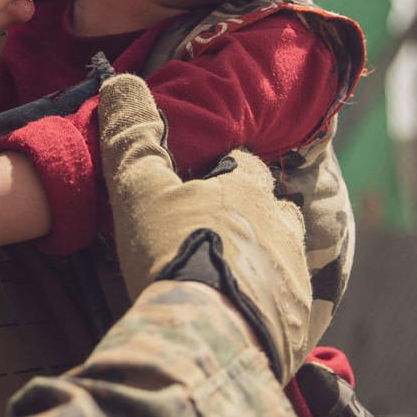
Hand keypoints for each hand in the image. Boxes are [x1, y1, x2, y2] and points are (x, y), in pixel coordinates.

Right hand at [97, 73, 311, 380]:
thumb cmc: (173, 253)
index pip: (245, 165)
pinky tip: (238, 320)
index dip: (222, 172)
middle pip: (276, 211)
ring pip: (284, 259)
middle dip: (253, 217)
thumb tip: (120, 79)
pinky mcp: (296, 327)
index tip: (199, 185)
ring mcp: (295, 280)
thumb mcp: (140, 190)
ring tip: (227, 279)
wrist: (207, 337)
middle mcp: (283, 229)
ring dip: (262, 263)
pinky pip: (286, 310)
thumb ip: (132, 137)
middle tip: (215, 234)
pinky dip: (266, 309)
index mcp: (249, 191)